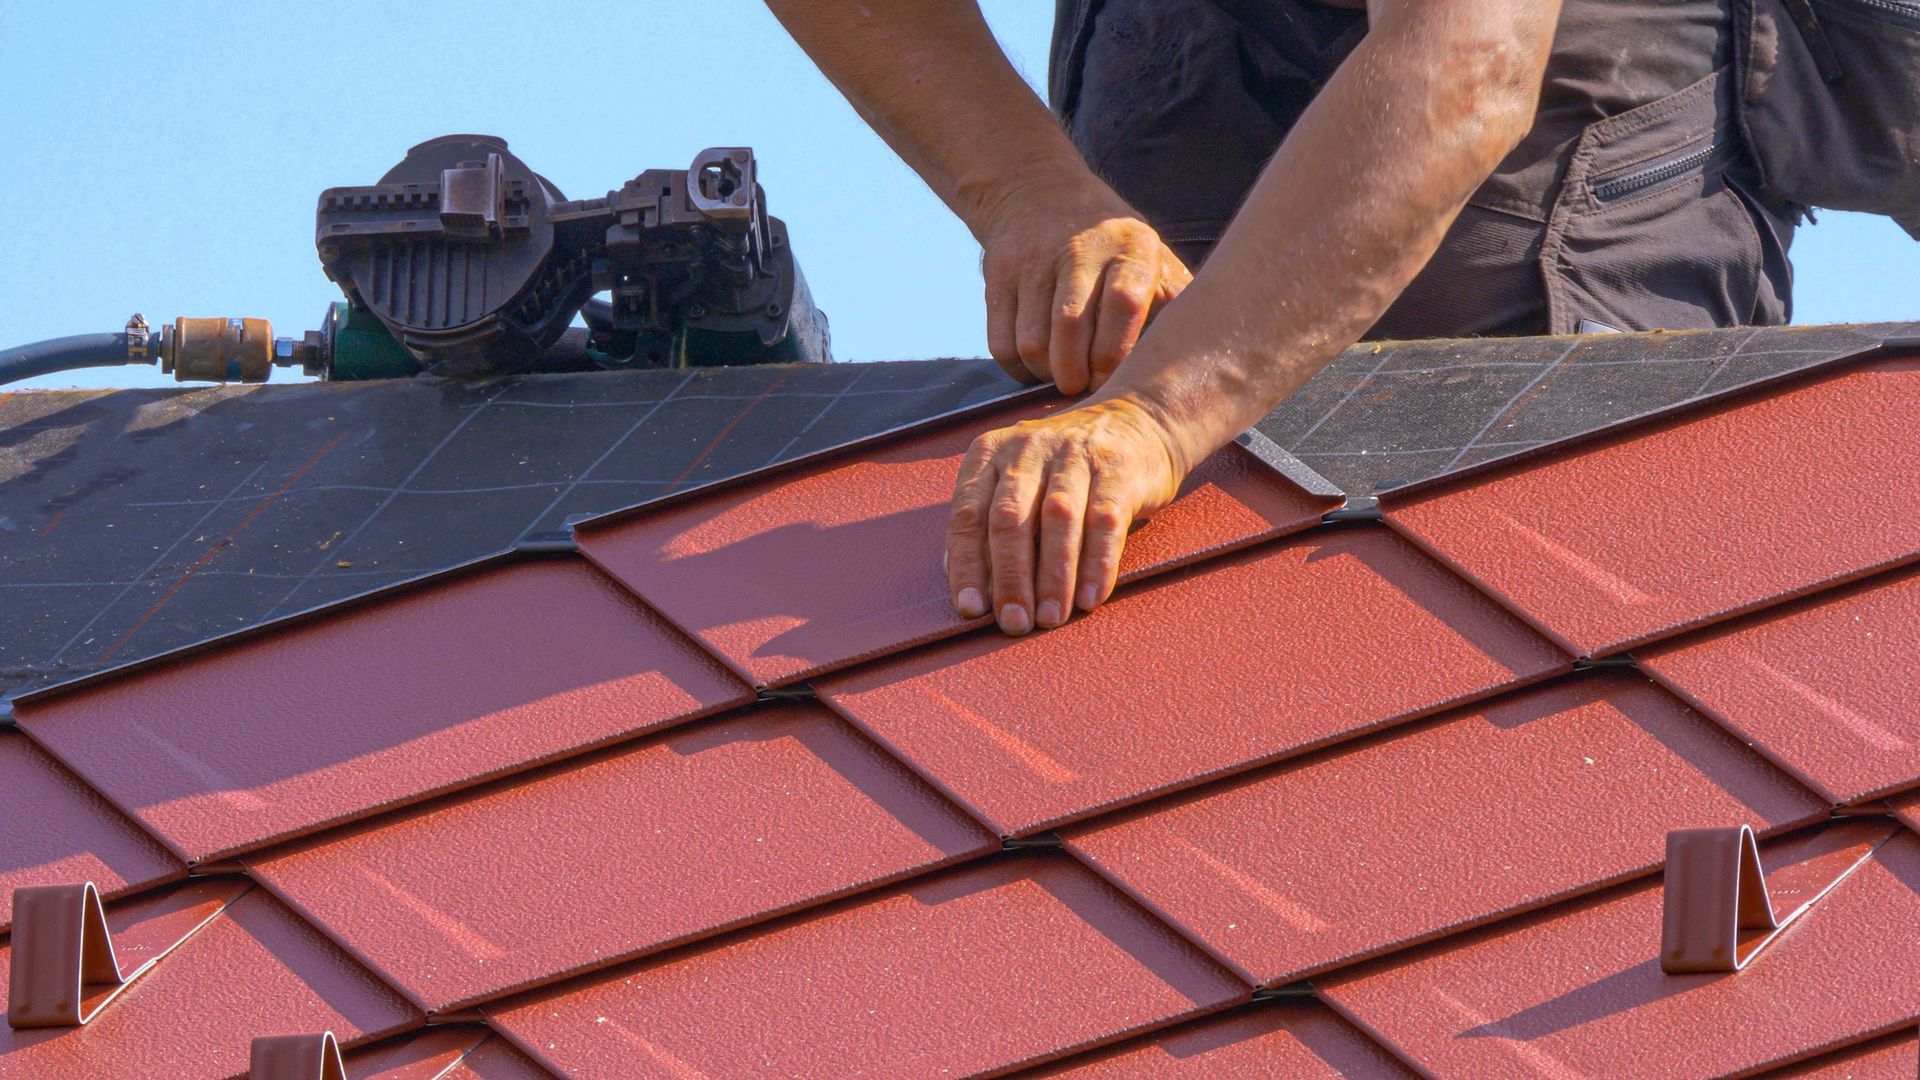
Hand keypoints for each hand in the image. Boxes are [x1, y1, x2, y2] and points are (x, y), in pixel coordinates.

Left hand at [946, 397, 1187, 634]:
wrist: (1136, 421)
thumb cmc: (1061, 469)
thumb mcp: (1016, 480)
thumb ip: (987, 523)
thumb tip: (965, 585)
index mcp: (990, 453)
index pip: (967, 515)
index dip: (967, 565)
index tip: (971, 609)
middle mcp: (1027, 449)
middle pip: (1010, 519)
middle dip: (1010, 578)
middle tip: (1014, 623)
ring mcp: (1074, 455)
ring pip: (1058, 520)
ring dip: (1053, 577)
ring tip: (1051, 618)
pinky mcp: (1117, 469)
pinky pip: (1105, 521)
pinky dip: (1097, 564)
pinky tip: (1091, 598)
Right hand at [975, 174, 1191, 393]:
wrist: (1039, 192)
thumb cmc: (1112, 247)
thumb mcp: (1152, 258)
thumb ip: (1174, 304)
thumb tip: (1198, 361)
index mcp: (1130, 248)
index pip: (1123, 302)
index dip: (1116, 351)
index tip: (1112, 379)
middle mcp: (1080, 249)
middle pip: (1070, 327)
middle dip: (1077, 374)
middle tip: (1085, 389)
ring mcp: (1032, 260)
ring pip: (1032, 342)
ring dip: (1047, 374)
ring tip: (1063, 376)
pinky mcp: (997, 274)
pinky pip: (1002, 343)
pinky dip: (1018, 369)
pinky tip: (1036, 366)